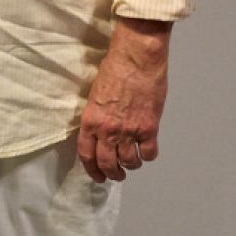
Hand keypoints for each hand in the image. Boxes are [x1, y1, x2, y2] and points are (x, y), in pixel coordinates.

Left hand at [77, 17, 171, 181]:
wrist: (136, 59)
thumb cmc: (115, 69)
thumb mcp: (95, 95)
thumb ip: (97, 116)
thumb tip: (101, 131)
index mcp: (90, 121)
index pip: (86, 154)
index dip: (92, 169)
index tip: (98, 176)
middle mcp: (107, 130)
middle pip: (107, 163)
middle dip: (112, 173)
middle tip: (117, 175)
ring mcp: (128, 131)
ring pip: (129, 162)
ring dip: (131, 165)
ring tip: (133, 162)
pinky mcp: (148, 128)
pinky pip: (149, 153)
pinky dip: (148, 155)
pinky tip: (147, 150)